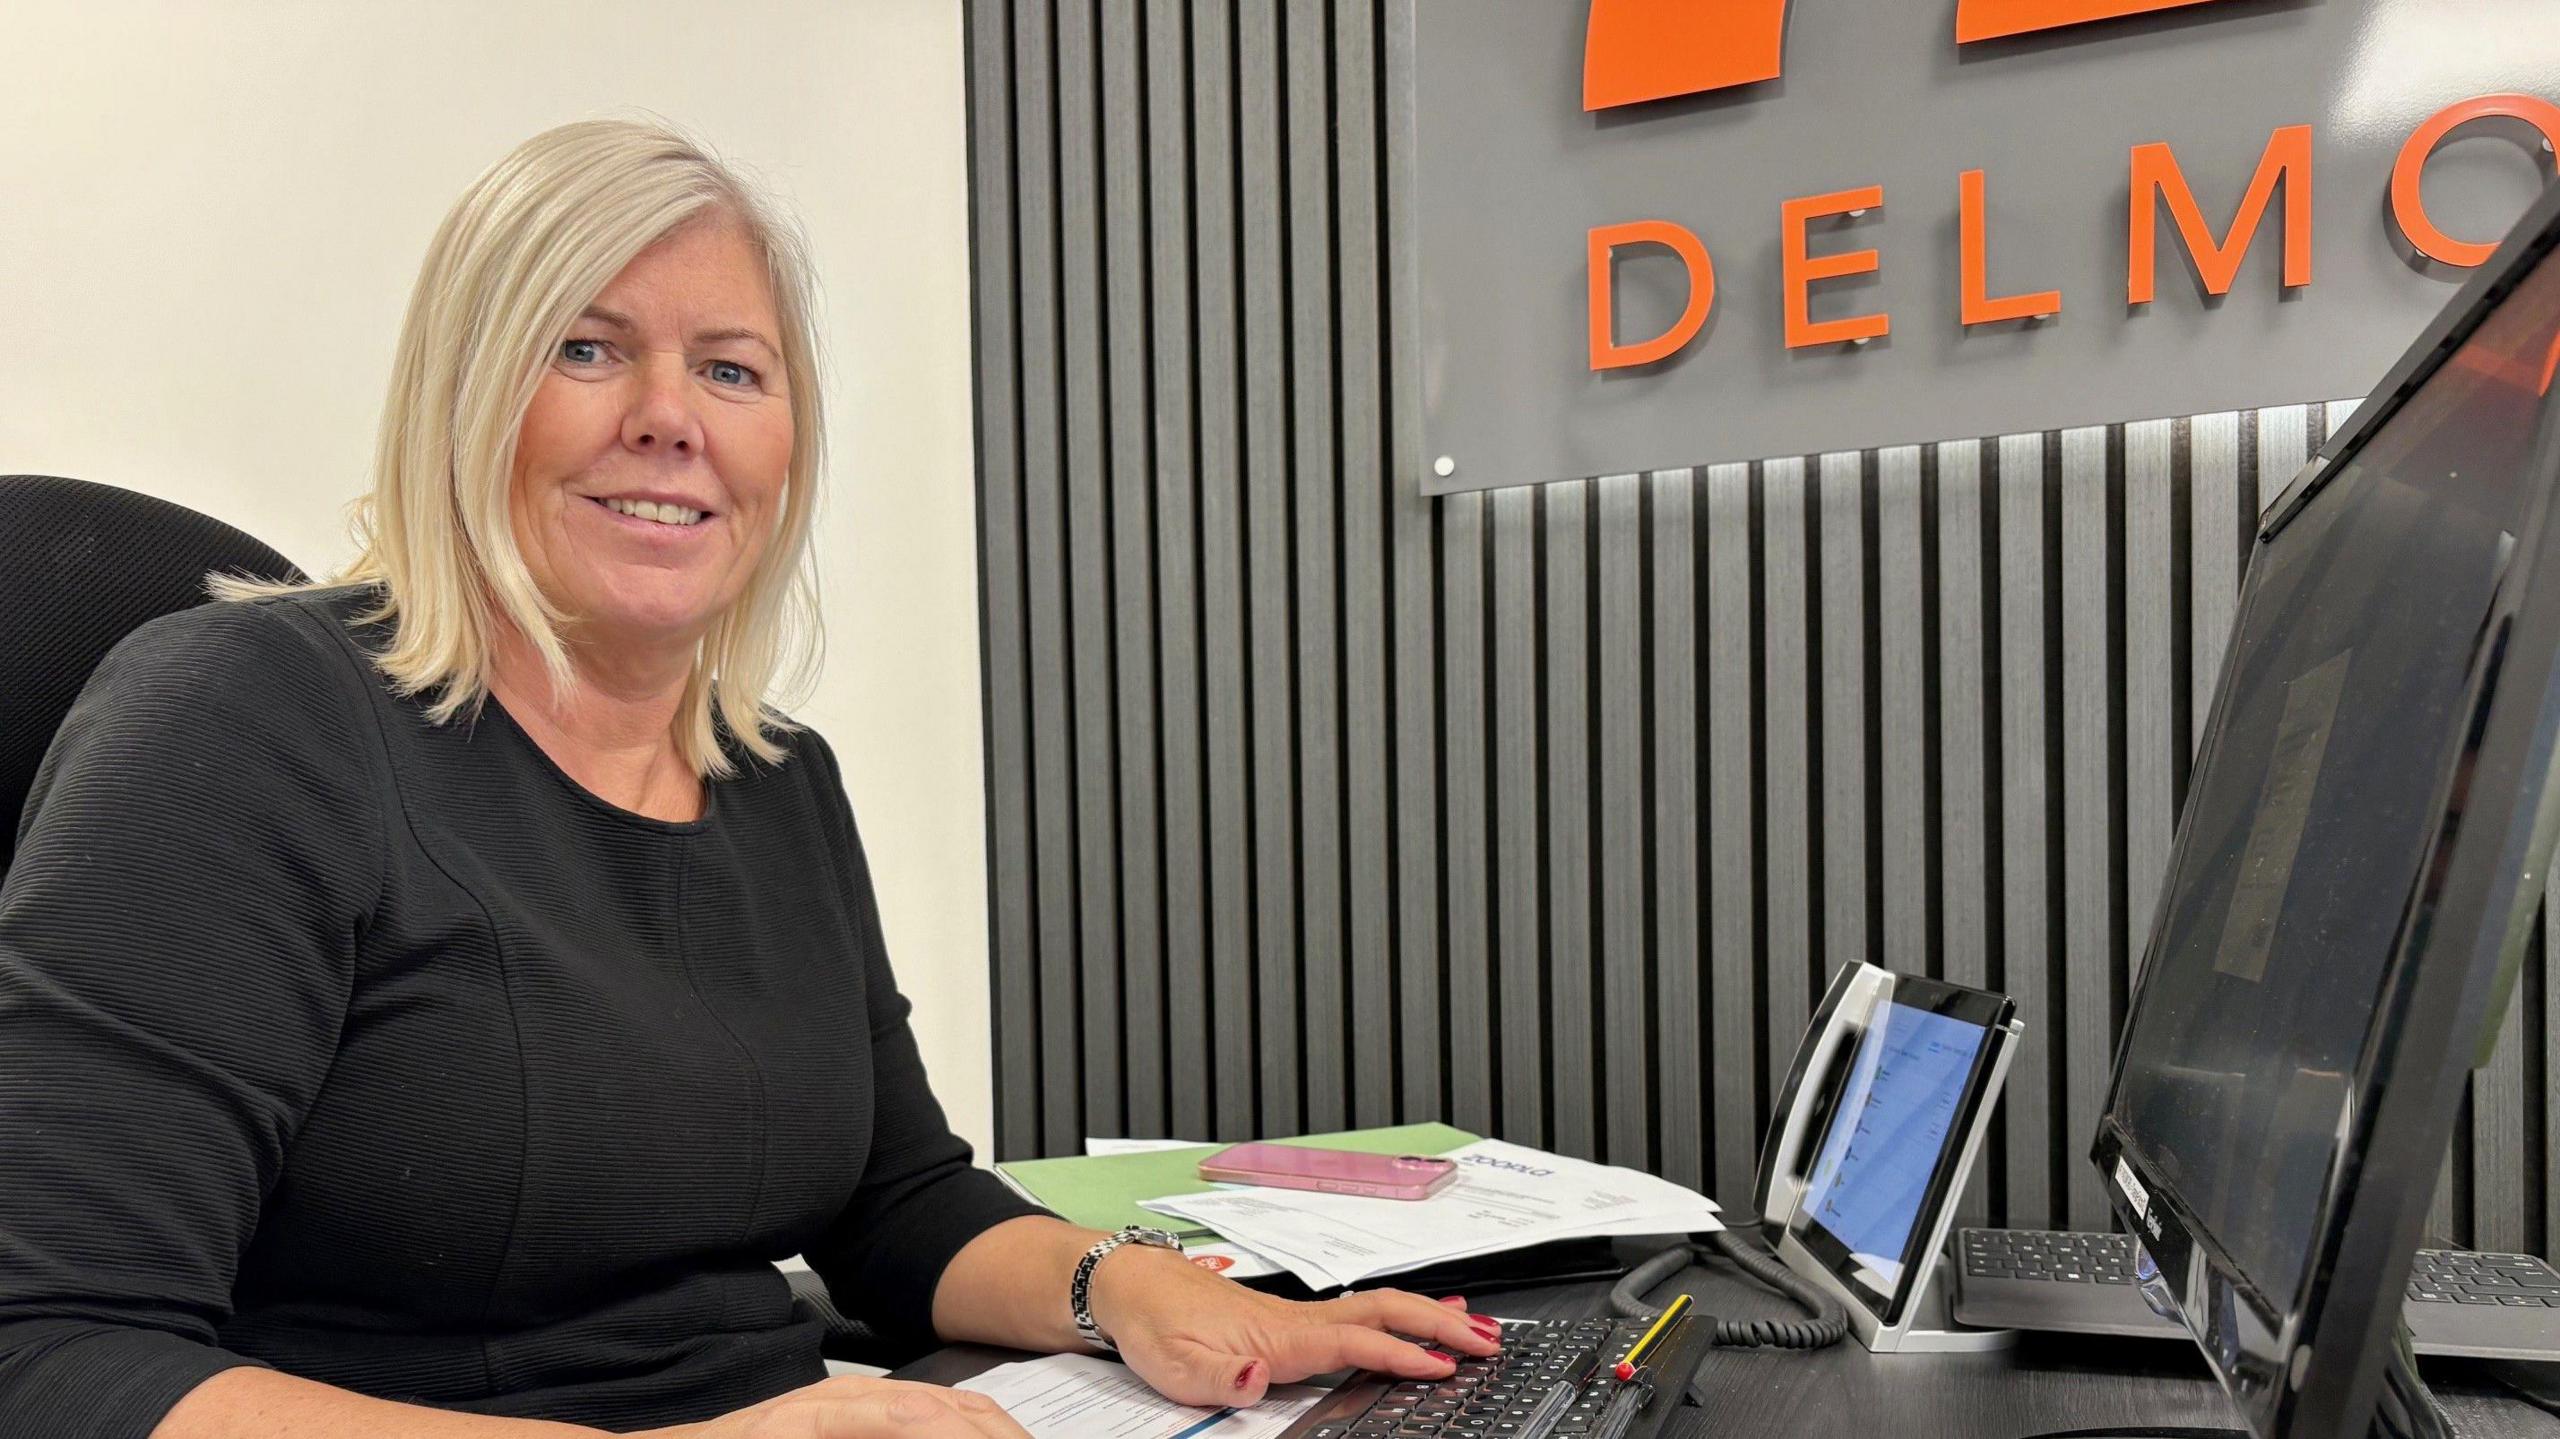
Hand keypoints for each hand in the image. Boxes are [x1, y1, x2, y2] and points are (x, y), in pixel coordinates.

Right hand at [642, 1374, 1032, 1438]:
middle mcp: (847, 1403)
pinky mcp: (787, 1425)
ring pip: (913, 1409)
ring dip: (964, 1426)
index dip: (996, 1429)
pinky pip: (852, 1418)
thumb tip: (927, 1432)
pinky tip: (928, 1424)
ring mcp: (815, 1412)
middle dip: (998, 1430)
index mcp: (862, 1415)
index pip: (950, 1412)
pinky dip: (901, 1424)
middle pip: (949, 1406)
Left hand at [1087, 1246, 1504, 1407]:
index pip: (1357, 1343)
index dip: (1403, 1355)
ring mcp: (1300, 1317)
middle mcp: (1299, 1321)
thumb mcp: (1175, 1367)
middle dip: (1441, 1325)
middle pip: (1385, 1314)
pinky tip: (1417, 1322)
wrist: (1131, 1286)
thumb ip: (1219, 1378)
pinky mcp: (1293, 1322)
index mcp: (1280, 1336)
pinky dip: (1402, 1316)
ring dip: (1431, 1317)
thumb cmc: (1155, 1326)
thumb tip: (1255, 1379)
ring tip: (1477, 1331)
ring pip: (1380, 1309)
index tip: (1445, 1366)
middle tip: (1490, 1342)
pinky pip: (1363, 1315)